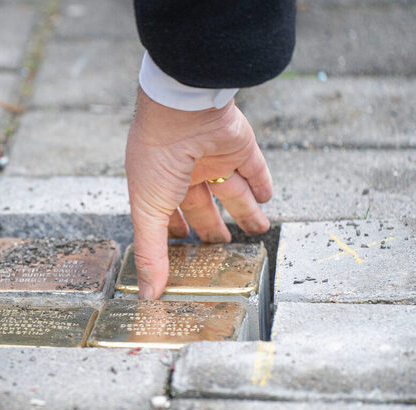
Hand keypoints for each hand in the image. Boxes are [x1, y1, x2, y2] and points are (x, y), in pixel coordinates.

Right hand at [125, 87, 272, 298]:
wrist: (182, 109)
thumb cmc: (156, 156)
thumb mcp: (148, 211)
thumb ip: (151, 253)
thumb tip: (147, 295)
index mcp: (159, 184)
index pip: (168, 215)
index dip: (176, 232)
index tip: (184, 247)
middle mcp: (186, 171)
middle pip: (204, 206)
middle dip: (213, 226)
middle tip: (223, 246)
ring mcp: (213, 158)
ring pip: (233, 190)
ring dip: (245, 210)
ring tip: (258, 229)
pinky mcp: (239, 146)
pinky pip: (254, 167)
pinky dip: (261, 182)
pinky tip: (268, 196)